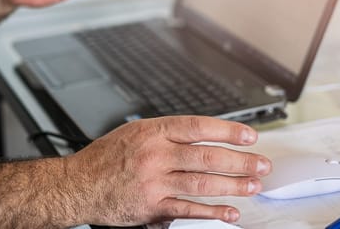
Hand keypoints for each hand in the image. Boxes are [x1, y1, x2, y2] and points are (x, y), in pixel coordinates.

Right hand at [64, 116, 270, 225]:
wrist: (77, 184)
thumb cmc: (106, 157)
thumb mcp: (135, 132)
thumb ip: (168, 133)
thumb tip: (204, 136)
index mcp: (154, 131)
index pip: (199, 127)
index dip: (228, 131)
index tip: (249, 136)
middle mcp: (156, 154)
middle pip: (207, 156)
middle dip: (240, 161)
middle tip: (262, 164)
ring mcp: (154, 181)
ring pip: (201, 182)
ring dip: (232, 185)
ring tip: (253, 186)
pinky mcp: (151, 205)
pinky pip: (187, 209)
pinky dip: (211, 212)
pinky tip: (229, 213)